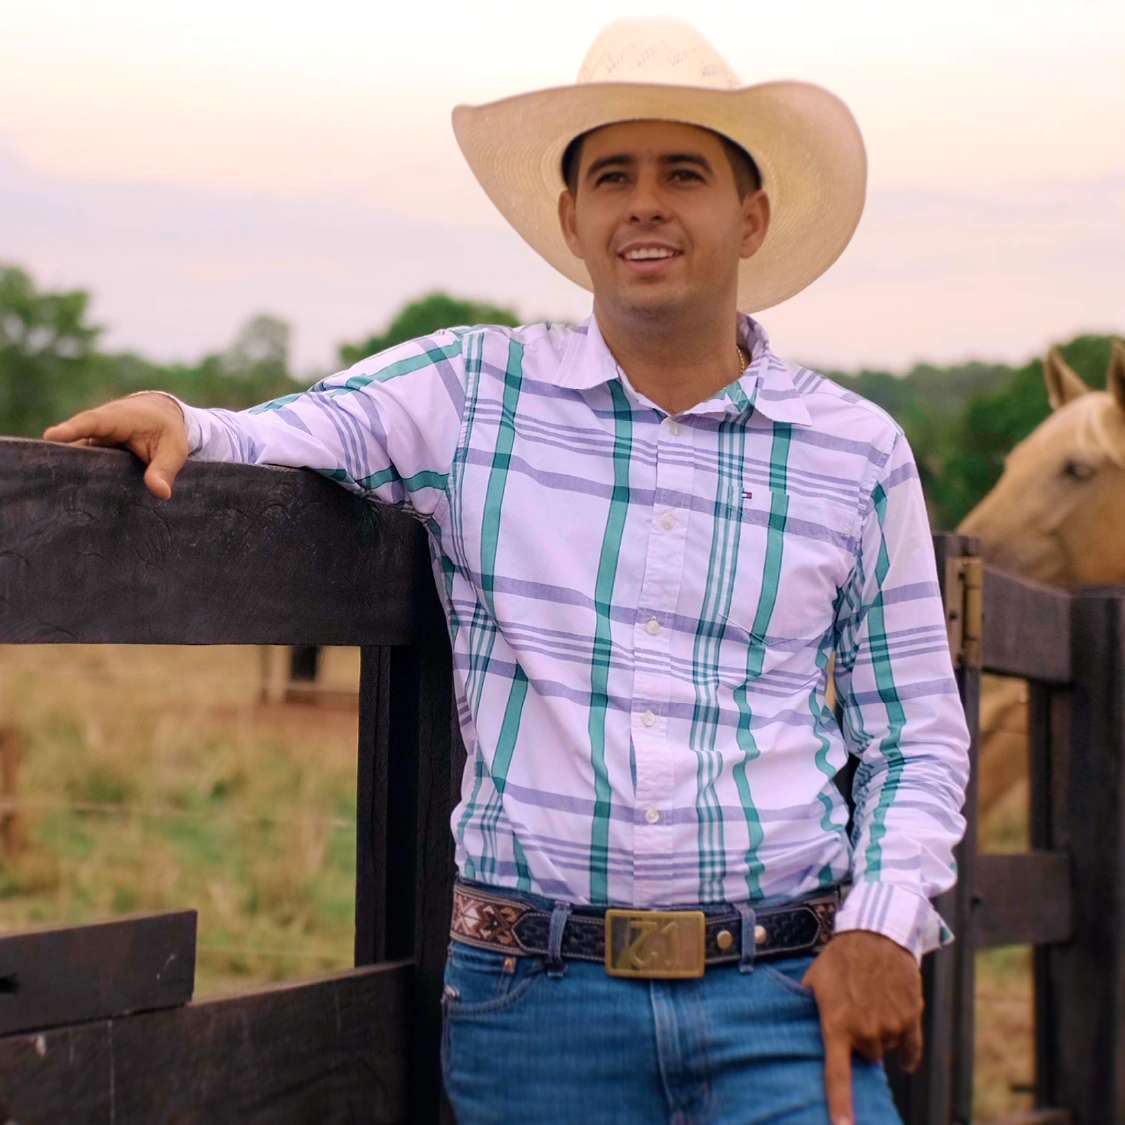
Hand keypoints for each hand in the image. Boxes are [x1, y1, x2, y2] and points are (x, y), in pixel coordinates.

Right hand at [42, 393, 189, 499]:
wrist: (162, 416)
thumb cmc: (167, 430)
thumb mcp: (173, 449)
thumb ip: (165, 469)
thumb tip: (161, 493)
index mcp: (117, 418)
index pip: (92, 422)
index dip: (72, 430)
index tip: (51, 437)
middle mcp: (98, 429)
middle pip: (74, 443)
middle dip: (60, 458)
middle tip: (47, 478)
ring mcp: (92, 442)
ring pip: (76, 457)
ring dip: (67, 473)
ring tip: (55, 496)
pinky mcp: (93, 454)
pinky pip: (82, 466)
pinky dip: (77, 479)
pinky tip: (71, 502)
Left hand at [801, 930, 922, 1124]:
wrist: (876, 935)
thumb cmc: (840, 957)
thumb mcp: (814, 979)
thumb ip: (806, 1006)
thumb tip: (786, 1019)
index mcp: (837, 1025)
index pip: (836, 1074)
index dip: (840, 1105)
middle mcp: (865, 1031)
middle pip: (865, 1057)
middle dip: (860, 1042)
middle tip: (855, 1015)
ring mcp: (891, 1026)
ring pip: (884, 1048)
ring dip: (879, 1036)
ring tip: (871, 1004)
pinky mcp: (911, 1019)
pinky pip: (911, 1050)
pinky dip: (907, 1055)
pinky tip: (904, 1061)